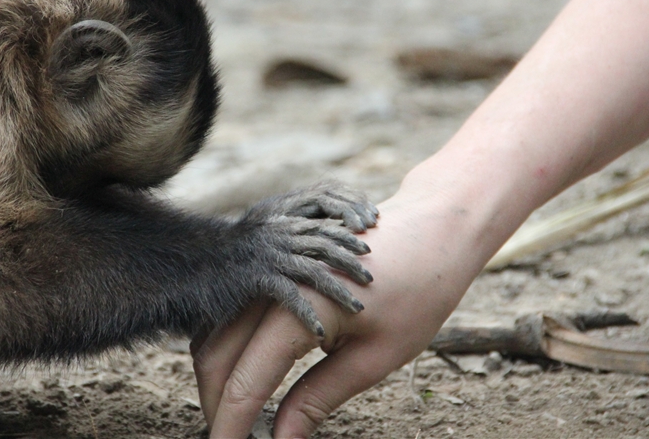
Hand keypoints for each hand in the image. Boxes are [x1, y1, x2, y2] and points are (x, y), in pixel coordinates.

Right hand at [192, 188, 488, 438]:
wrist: (433, 230)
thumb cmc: (415, 291)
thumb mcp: (374, 357)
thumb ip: (319, 396)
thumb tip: (282, 437)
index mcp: (294, 309)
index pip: (246, 381)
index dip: (231, 423)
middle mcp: (270, 287)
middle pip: (215, 353)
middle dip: (217, 402)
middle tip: (228, 438)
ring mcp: (269, 272)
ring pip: (220, 331)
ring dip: (220, 374)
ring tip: (235, 413)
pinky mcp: (276, 267)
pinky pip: (238, 313)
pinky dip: (235, 346)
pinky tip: (255, 373)